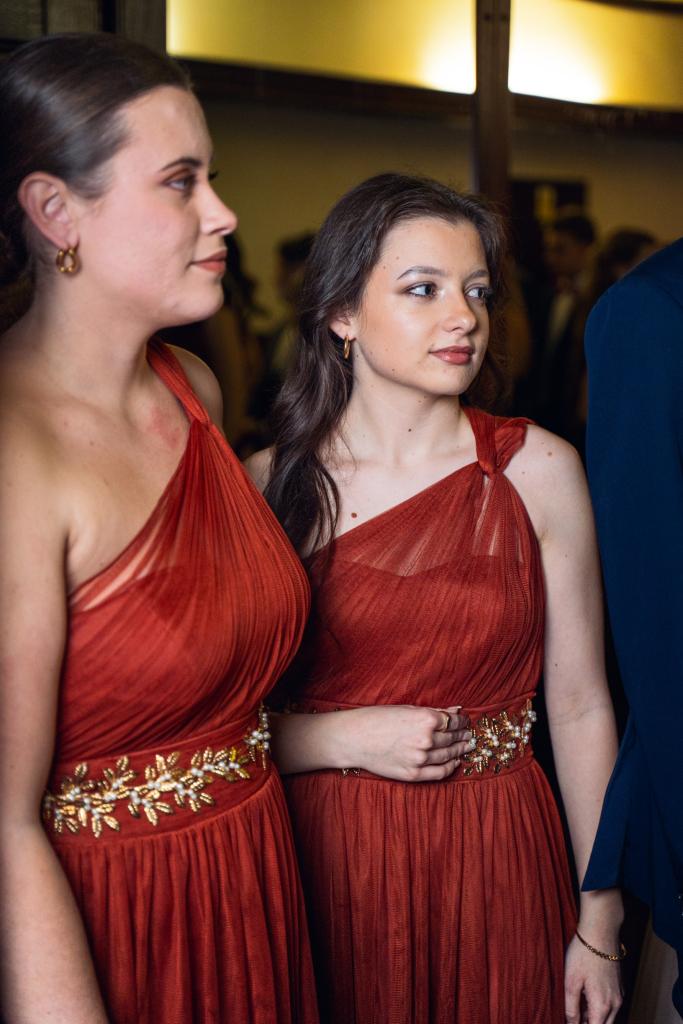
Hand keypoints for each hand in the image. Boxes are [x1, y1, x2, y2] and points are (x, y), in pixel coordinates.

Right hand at [340, 705, 470, 781]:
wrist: (354, 738)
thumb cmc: (378, 719)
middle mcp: (426, 739)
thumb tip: (457, 710)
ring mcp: (420, 758)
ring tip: (465, 747)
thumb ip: (435, 712)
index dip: (462, 723)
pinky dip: (450, 767)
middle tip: (469, 736)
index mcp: (426, 719)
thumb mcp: (408, 709)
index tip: (465, 723)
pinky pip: (440, 772)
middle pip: (453, 738)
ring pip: (449, 756)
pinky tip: (455, 762)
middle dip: (463, 736)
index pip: (454, 722)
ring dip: (459, 751)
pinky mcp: (413, 773)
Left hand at [564, 932, 622, 1023]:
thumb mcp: (571, 981)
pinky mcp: (619, 986)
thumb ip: (571, 1008)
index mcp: (602, 1005)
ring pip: (608, 1017)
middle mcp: (615, 1003)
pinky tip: (586, 997)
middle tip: (574, 1018)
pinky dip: (600, 1008)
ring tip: (577, 1008)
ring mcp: (619, 994)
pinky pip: (611, 1005)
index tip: (572, 1022)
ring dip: (594, 1017)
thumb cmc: (583, 953)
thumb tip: (571, 1023)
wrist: (601, 930)